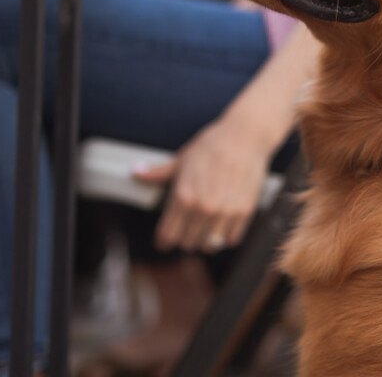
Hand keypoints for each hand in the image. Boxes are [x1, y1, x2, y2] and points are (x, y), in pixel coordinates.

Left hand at [133, 119, 271, 253]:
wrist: (245, 136)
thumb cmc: (213, 145)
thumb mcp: (182, 159)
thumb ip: (159, 172)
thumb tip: (136, 172)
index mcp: (183, 196)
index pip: (168, 234)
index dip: (163, 241)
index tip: (164, 243)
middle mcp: (202, 208)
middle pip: (187, 243)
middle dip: (184, 238)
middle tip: (186, 231)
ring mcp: (224, 212)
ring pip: (209, 245)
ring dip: (204, 240)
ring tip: (204, 231)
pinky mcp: (244, 212)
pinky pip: (231, 240)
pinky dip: (225, 237)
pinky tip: (222, 227)